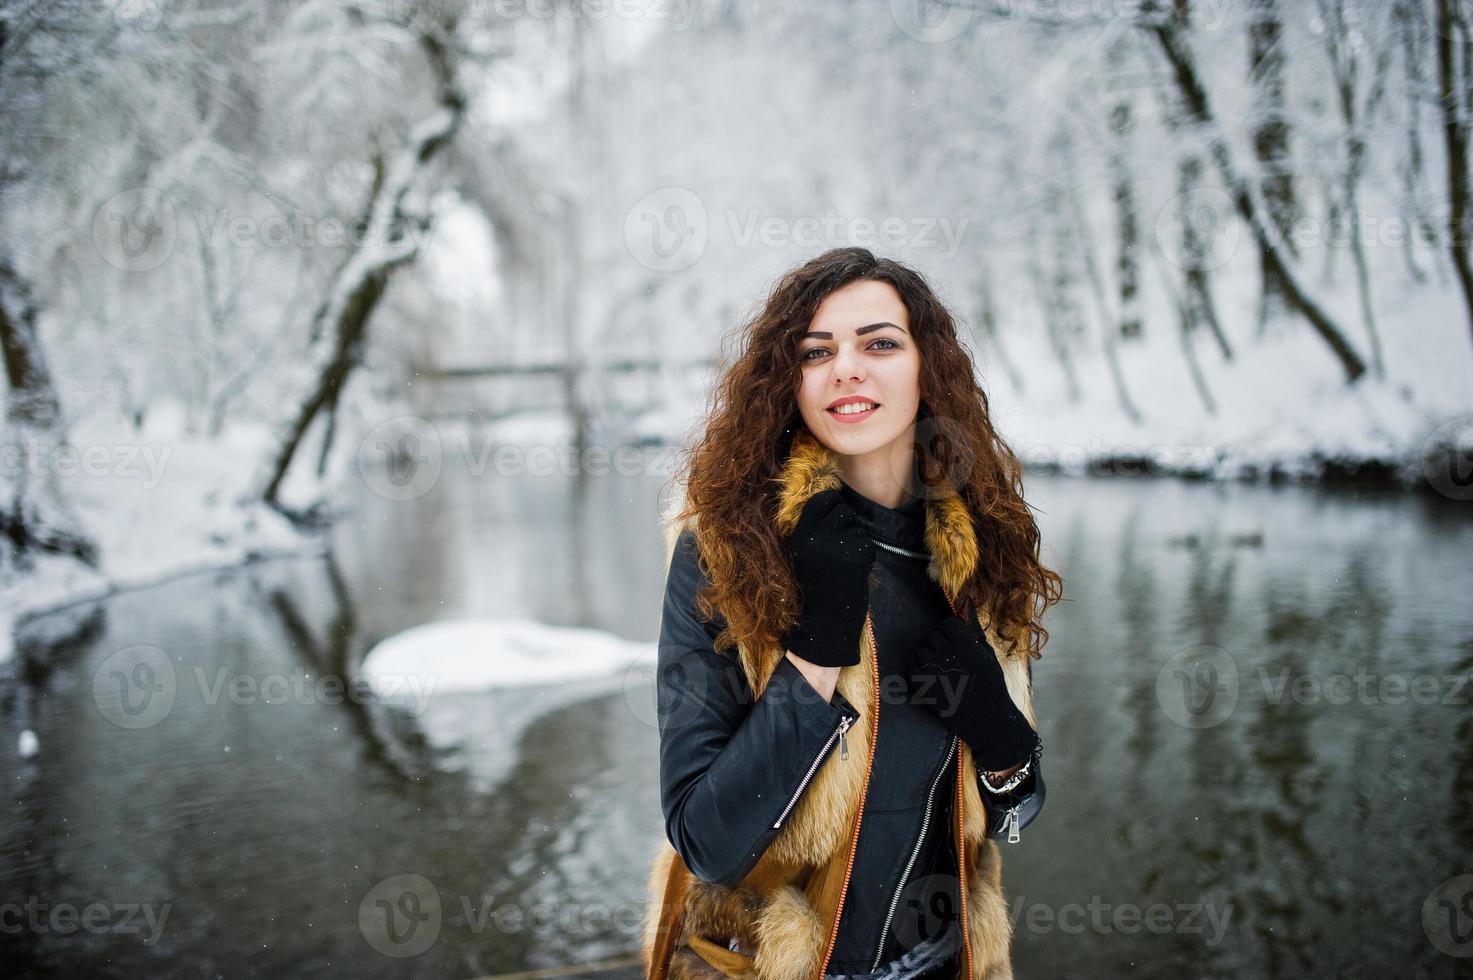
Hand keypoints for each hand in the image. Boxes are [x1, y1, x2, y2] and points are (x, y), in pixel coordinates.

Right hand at [780, 489, 875, 667]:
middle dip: (848, 525)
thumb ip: (816, 533)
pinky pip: (868, 546)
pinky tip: (854, 574)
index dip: (833, 503)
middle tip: (843, 548)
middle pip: (843, 511)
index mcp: (799, 536)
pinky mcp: (853, 557)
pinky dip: (866, 559)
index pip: (820, 501)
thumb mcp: (805, 556)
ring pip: (858, 530)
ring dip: (857, 545)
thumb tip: (837, 506)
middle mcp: (814, 537)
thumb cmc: (815, 592)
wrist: (822, 625)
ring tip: (844, 567)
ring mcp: (834, 546)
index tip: (838, 513)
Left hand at [908, 615, 1037, 771]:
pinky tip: (935, 680)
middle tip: (953, 661)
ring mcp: (934, 672)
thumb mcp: (988, 655)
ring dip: (929, 659)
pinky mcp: (924, 688)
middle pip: (933, 636)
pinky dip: (920, 672)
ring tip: (945, 672)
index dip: (952, 633)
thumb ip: (974, 629)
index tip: (959, 645)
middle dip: (941, 645)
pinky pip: (912, 669)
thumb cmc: (991, 685)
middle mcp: (948, 656)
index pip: (947, 624)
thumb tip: (967, 602)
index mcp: (966, 646)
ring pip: (921, 652)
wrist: (989, 721)